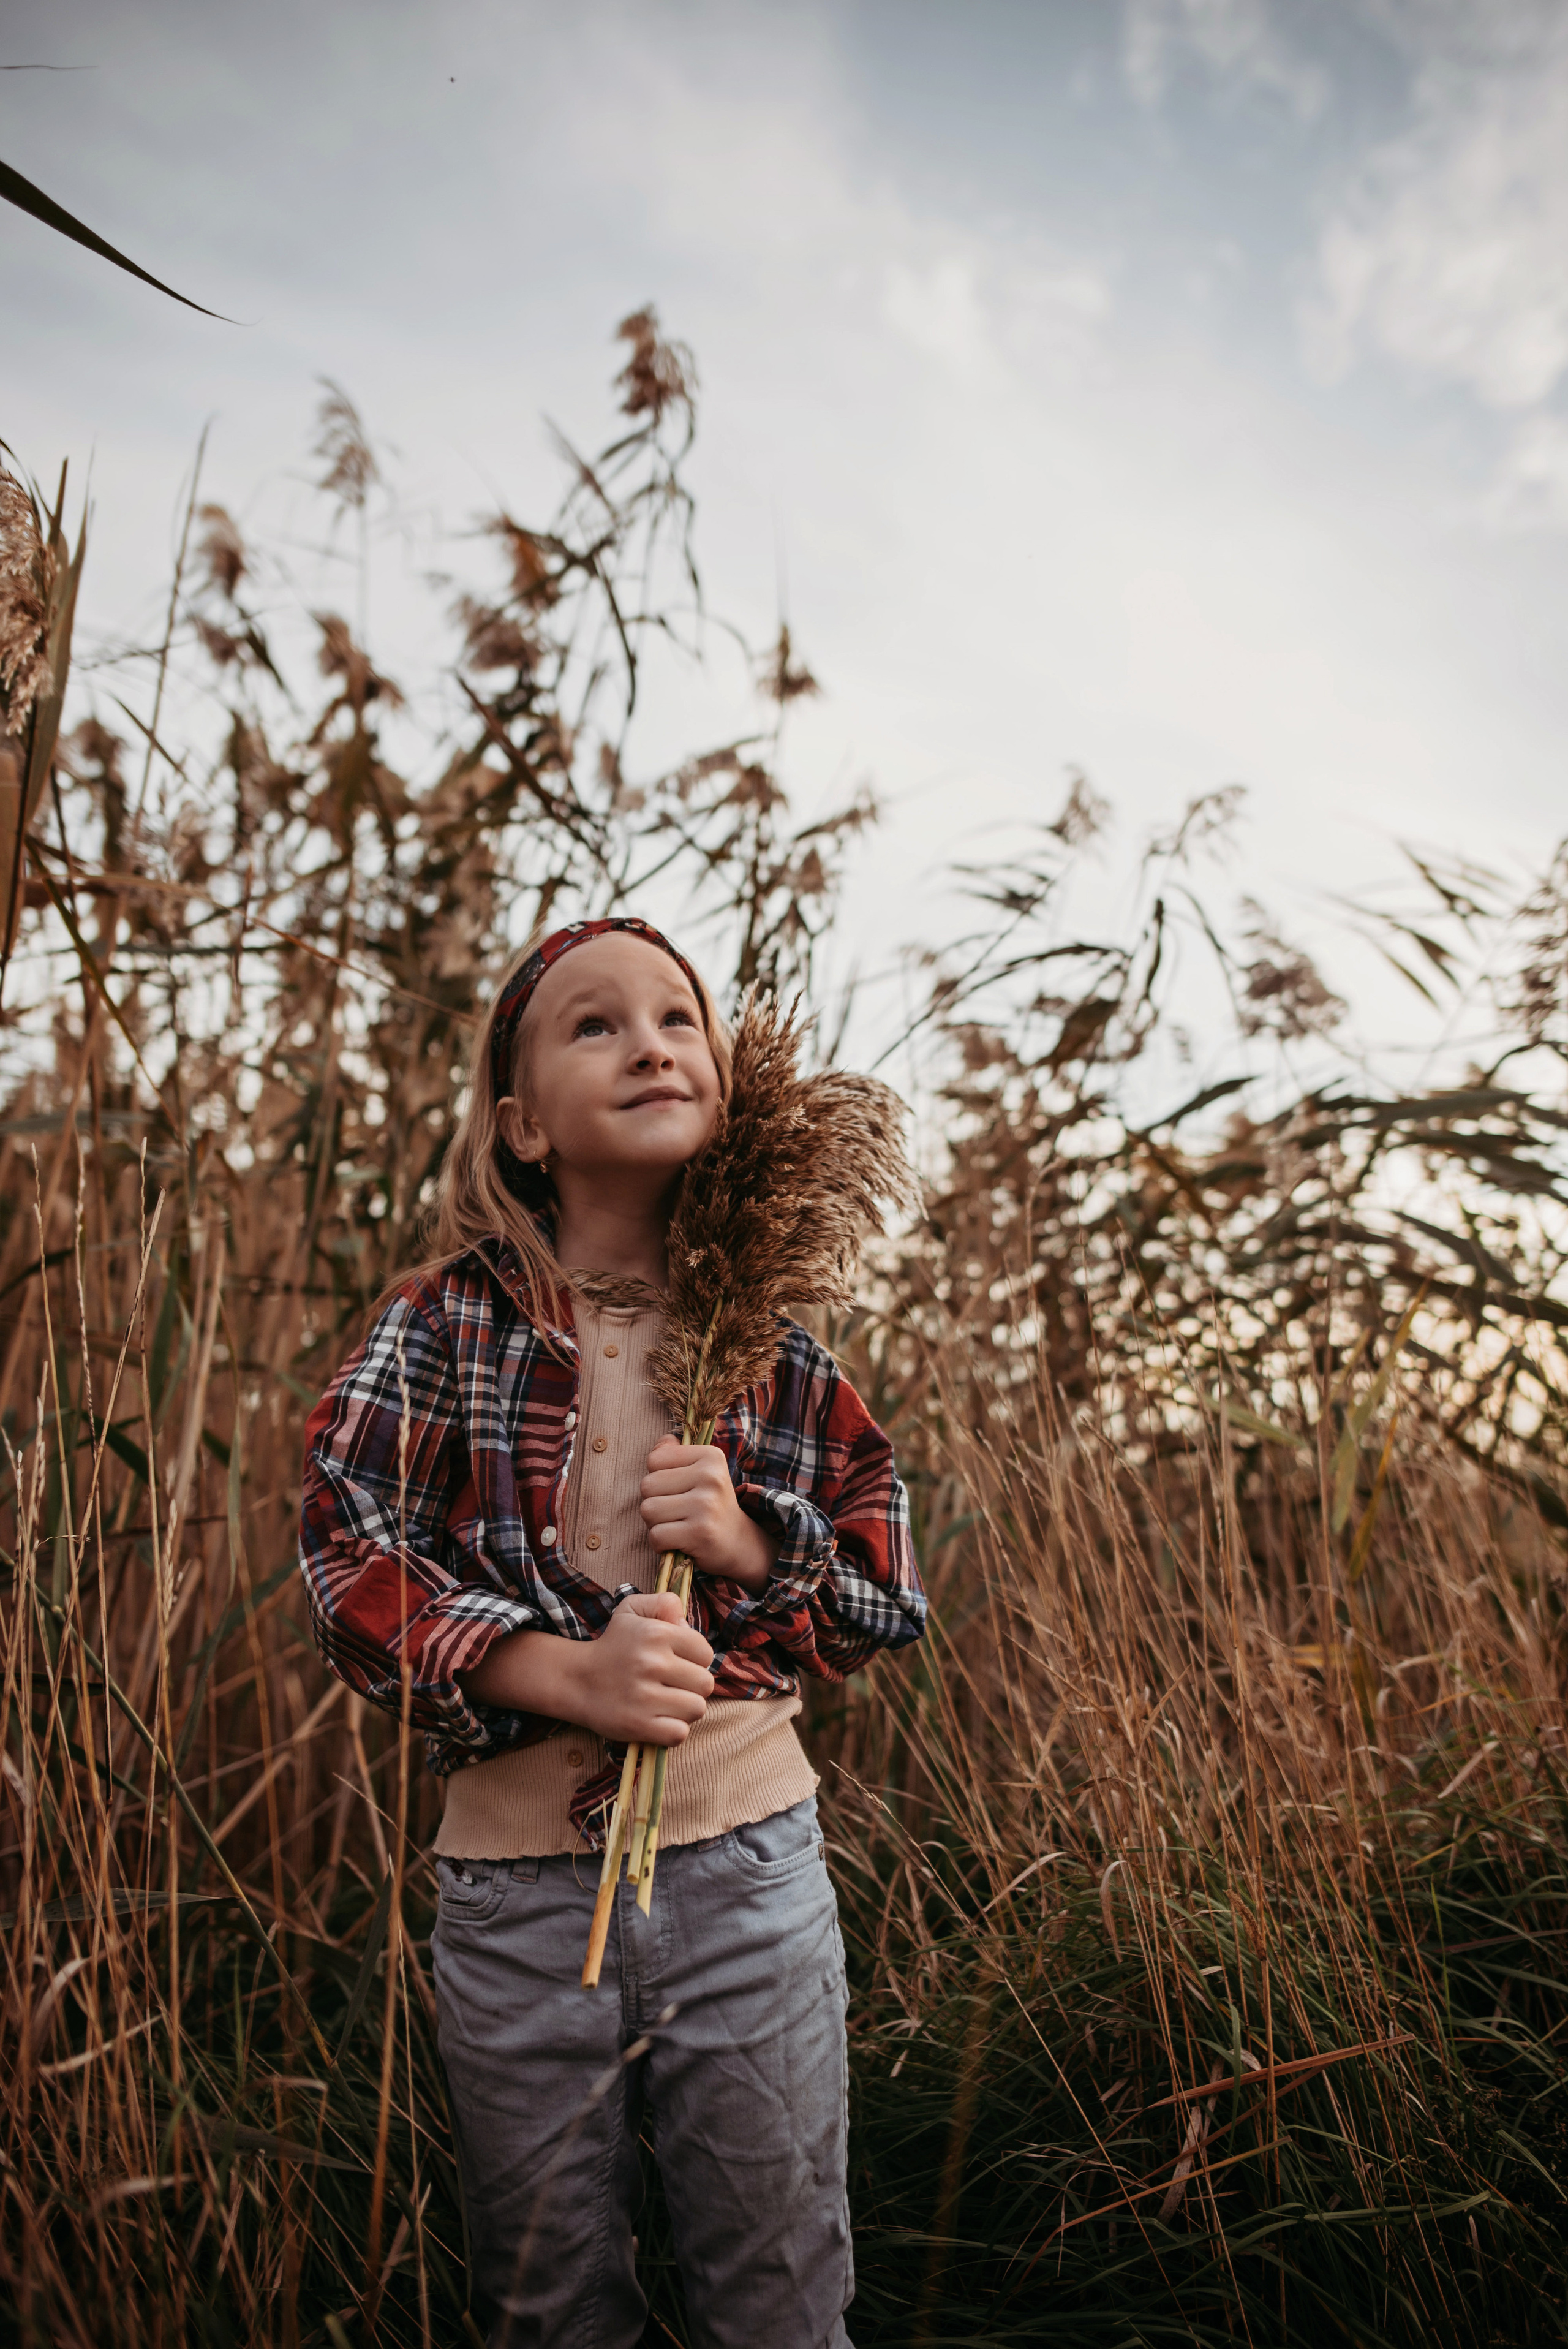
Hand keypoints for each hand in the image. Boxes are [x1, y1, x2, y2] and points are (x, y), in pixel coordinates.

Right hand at [458, 1592, 714, 1746]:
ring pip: (697, 1708)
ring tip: (666, 1702)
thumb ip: (664, 1603)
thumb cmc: (612, 1645)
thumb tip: (686, 1621)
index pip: (705, 1653)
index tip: (677, 1662)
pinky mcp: (639, 1726)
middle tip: (672, 1684)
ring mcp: (645, 1697)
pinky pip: (680, 1733)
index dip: (695, 1659)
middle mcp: (652, 1663)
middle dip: (692, 1685)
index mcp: (656, 1634)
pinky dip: (672, 1729)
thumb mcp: (633, 1610)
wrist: (577, 1680)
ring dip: (685, 1708)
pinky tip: (659, 1719)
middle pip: (705, 1683)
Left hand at [639, 1437, 781, 1594]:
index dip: (658, 1478)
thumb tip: (662, 1442)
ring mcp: (706, 1505)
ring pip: (648, 1510)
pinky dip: (660, 1544)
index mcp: (711, 1456)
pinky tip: (678, 1542)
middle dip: (654, 1502)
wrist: (738, 1544)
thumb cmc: (710, 1505)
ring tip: (678, 1525)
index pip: (654, 1459)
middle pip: (647, 1485)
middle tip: (678, 1512)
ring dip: (656, 1523)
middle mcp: (711, 1477)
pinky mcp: (700, 1533)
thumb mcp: (701, 1472)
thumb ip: (676, 1453)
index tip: (679, 1490)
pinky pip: (655, 1535)